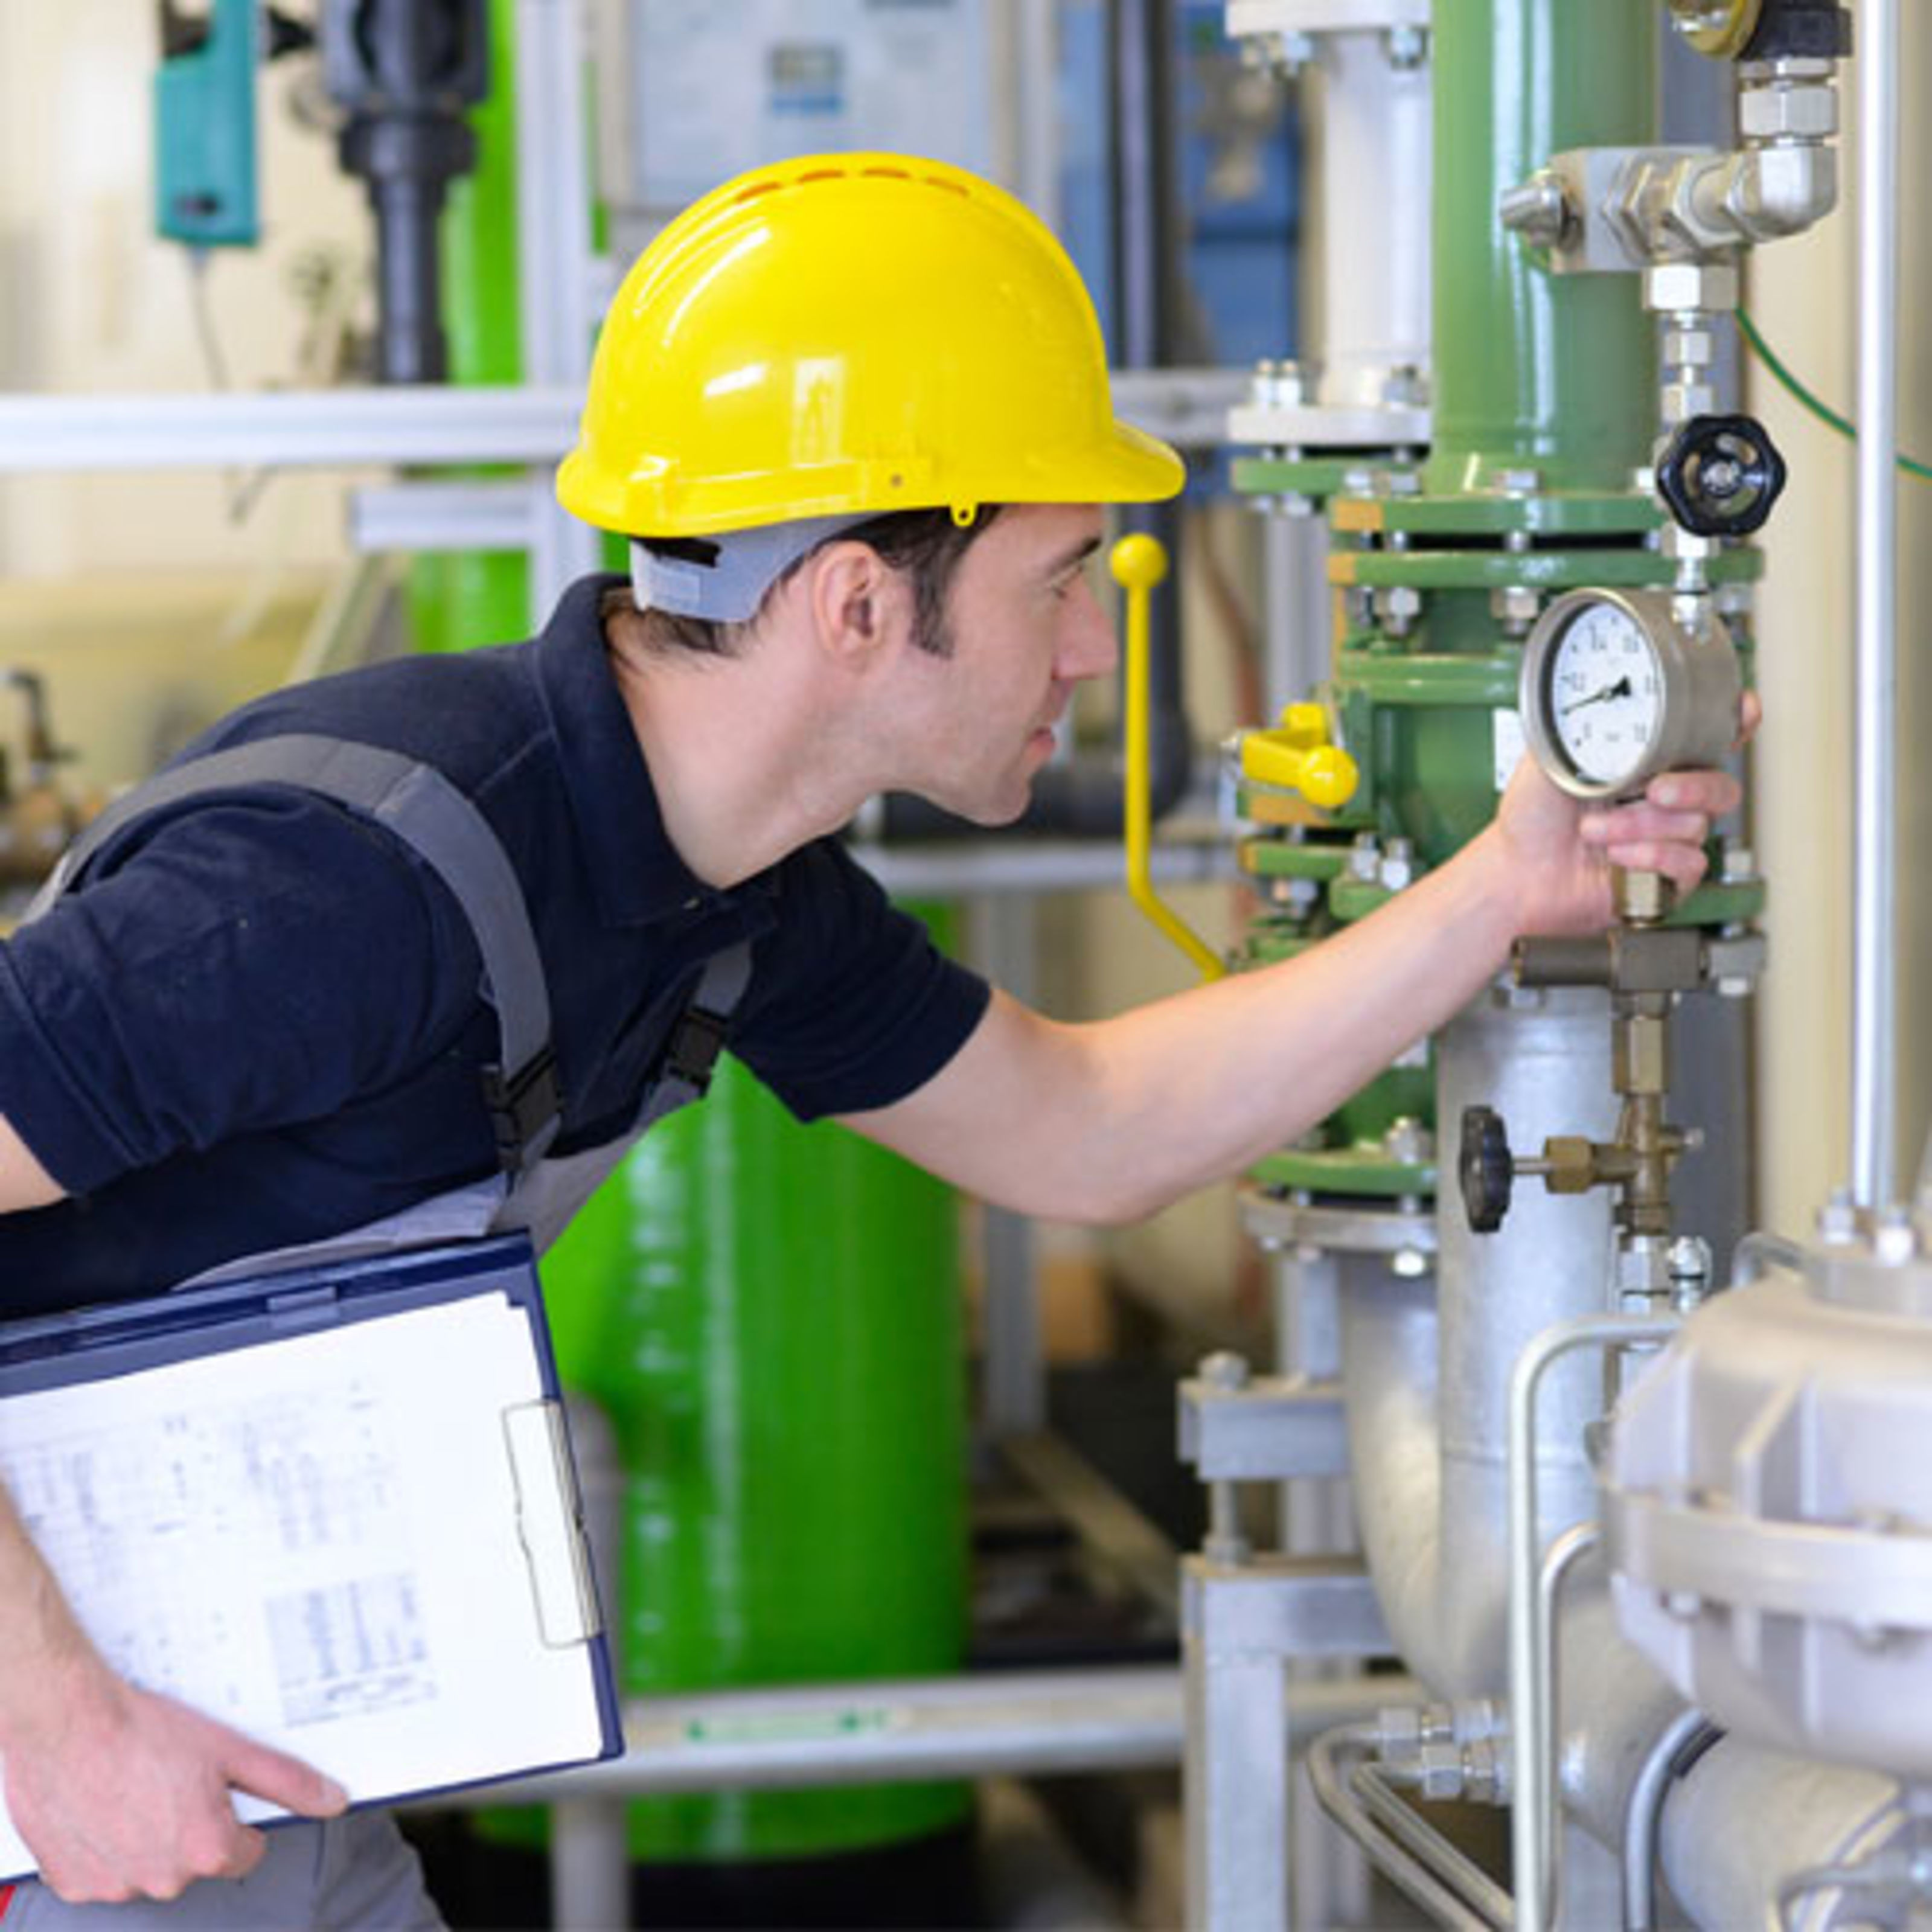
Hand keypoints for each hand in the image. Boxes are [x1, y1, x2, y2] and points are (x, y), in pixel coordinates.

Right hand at [2, 1658, 346, 1903]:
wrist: (66, 1722)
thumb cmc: (143, 1731)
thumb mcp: (231, 1748)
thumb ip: (287, 1781)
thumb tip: (333, 1800)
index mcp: (207, 1851)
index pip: (246, 1851)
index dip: (238, 1816)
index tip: (218, 1789)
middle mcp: (162, 1880)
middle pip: (195, 1860)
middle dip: (191, 1826)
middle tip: (171, 1780)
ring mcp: (113, 1886)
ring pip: (146, 1867)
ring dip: (146, 1837)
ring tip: (134, 1786)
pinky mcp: (72, 1882)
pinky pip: (102, 1870)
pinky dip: (105, 1845)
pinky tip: (103, 1804)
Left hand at [1492, 691, 1756, 937]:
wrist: (1516, 875)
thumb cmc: (1530, 822)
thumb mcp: (1547, 762)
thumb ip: (1578, 731)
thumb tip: (1593, 700)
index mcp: (1646, 764)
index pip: (1706, 739)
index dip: (1734, 724)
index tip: (1743, 711)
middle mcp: (1663, 799)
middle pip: (1719, 784)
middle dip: (1691, 787)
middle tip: (1654, 790)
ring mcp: (1667, 838)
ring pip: (1696, 825)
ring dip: (1640, 827)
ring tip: (1594, 830)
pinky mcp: (1666, 877)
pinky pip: (1689, 863)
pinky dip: (1650, 858)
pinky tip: (1616, 858)